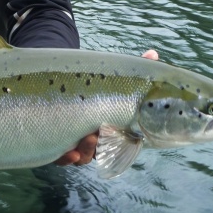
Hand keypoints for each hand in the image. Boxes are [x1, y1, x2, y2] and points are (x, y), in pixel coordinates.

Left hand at [55, 48, 159, 165]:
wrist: (67, 84)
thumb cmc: (98, 85)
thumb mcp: (114, 78)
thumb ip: (133, 69)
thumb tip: (153, 53)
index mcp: (112, 128)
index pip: (120, 142)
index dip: (121, 143)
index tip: (121, 135)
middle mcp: (96, 138)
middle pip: (100, 152)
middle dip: (100, 147)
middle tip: (96, 135)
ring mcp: (77, 142)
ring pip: (83, 157)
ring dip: (85, 152)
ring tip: (86, 138)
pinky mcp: (59, 142)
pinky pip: (62, 158)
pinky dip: (66, 158)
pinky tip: (68, 152)